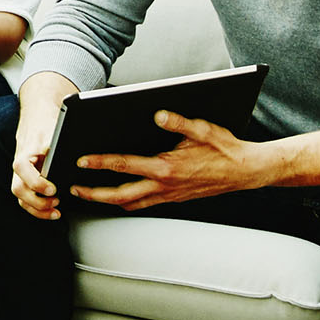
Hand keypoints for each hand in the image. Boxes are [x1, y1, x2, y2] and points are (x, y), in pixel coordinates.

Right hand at [9, 85, 70, 220]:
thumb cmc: (47, 120)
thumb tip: (73, 161)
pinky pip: (27, 197)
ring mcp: (22, 173)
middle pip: (18, 189)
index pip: (22, 170)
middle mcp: (20, 165)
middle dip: (36, 201)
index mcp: (24, 152)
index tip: (53, 188)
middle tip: (56, 202)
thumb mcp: (54, 130)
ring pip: (21, 197)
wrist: (38, 111)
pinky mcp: (28, 177)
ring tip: (56, 212)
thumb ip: (58, 147)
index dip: (37, 183)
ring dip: (37, 209)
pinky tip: (52, 210)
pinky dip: (38, 207)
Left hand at [70, 112, 278, 213]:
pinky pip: (144, 205)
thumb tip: (158, 115)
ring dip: (107, 201)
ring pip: (131, 204)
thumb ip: (179, 122)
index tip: (81, 161)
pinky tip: (119, 197)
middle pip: (120, 195)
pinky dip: (127, 203)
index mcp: (167, 167)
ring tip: (88, 195)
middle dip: (93, 194)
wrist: (246, 171)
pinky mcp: (175, 199)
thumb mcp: (204, 129)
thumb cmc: (225, 149)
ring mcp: (169, 196)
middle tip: (72, 189)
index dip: (100, 163)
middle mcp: (165, 186)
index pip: (125, 165)